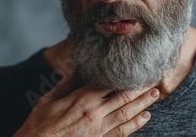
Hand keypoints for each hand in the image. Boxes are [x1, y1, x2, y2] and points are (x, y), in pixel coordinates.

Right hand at [13, 75, 159, 136]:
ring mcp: (99, 129)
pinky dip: (136, 124)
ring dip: (143, 103)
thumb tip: (75, 65)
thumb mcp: (48, 99)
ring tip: (156, 94)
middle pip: (123, 97)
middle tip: (155, 78)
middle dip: (141, 87)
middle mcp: (94, 113)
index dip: (125, 75)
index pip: (109, 83)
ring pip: (127, 113)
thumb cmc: (39, 125)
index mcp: (81, 98)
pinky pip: (122, 132)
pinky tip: (145, 117)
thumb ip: (66, 82)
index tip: (136, 68)